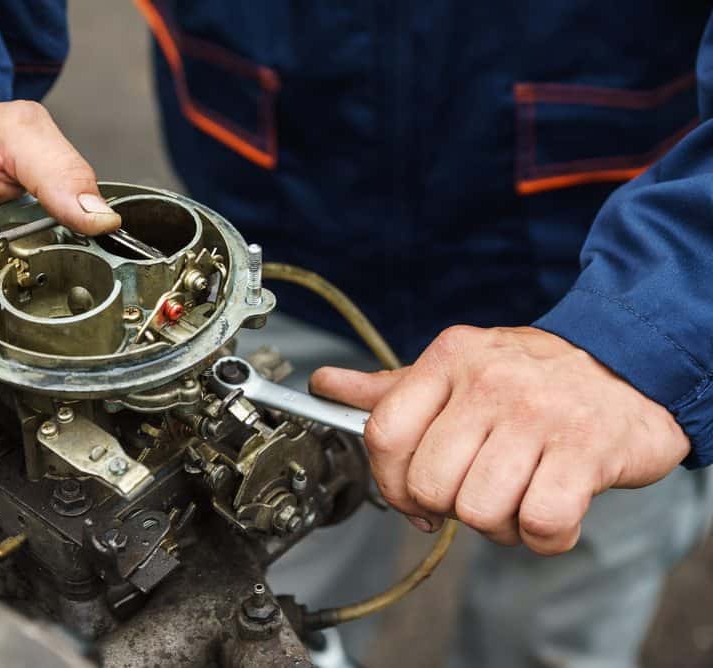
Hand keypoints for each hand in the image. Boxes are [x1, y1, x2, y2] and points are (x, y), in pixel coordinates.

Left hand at [310, 326, 688, 554]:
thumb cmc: (533, 378)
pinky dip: (543, 537)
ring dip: (499, 524)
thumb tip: (324, 385)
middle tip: (477, 490)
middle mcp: (490, 382)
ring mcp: (540, 415)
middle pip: (430, 483)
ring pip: (480, 510)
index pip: (384, 433)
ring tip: (518, 496)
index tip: (411, 498)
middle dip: (449, 506)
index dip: (390, 482)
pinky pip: (541, 525)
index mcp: (450, 359)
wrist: (631, 366)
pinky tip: (551, 511)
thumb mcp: (459, 368)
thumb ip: (391, 388)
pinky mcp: (587, 451)